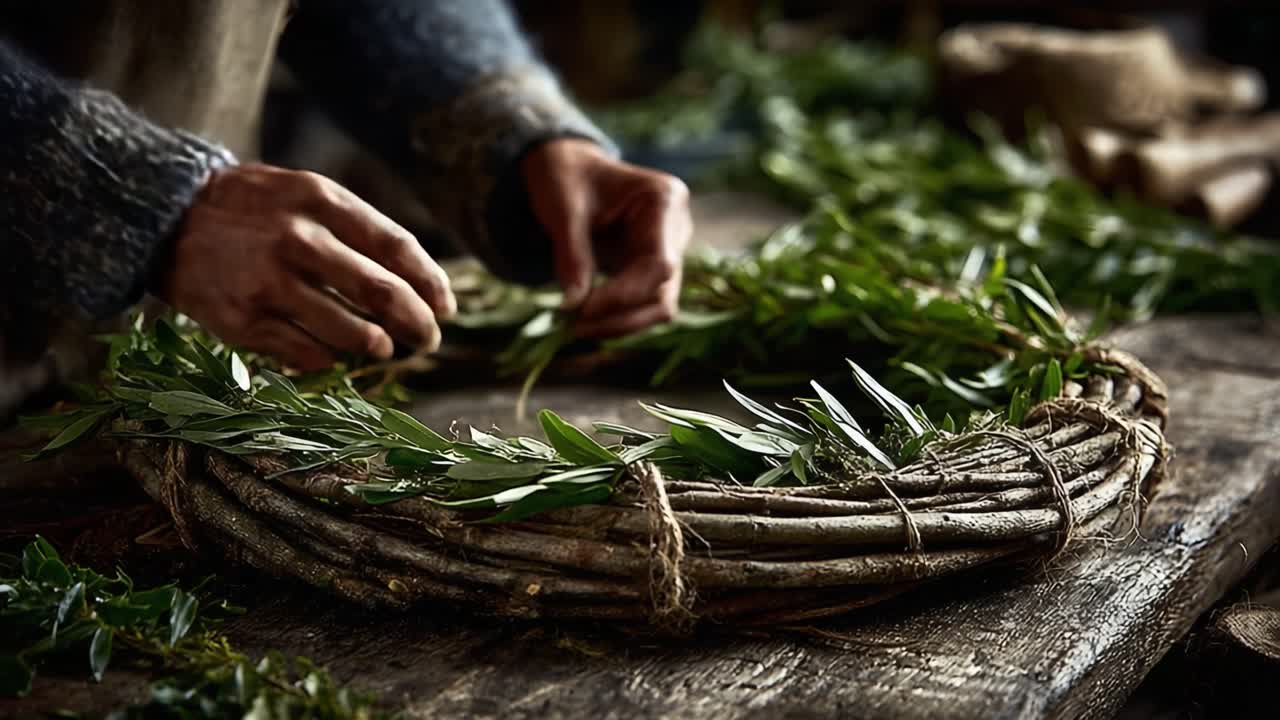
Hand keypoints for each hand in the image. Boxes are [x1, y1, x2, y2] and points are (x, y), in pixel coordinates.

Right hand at [159, 164, 454, 370]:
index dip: (430, 283)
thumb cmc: (253, 208)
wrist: (164, 217)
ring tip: (385, 349)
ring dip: (379, 347)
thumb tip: (417, 283)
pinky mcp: (243, 321)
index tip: (446, 307)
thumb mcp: (305, 194)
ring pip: (350, 332)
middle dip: (417, 323)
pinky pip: (308, 354)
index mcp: (320, 201)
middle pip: (381, 293)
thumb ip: (358, 229)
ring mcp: (269, 284)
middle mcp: (297, 239)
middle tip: (429, 339)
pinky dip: (331, 360)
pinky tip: (337, 357)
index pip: (396, 247)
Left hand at [523, 139, 691, 336]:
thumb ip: (572, 255)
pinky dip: (614, 317)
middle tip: (574, 327)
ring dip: (619, 324)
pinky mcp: (650, 270)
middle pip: (664, 293)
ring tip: (574, 327)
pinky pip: (641, 304)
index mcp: (665, 201)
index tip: (582, 309)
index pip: (659, 264)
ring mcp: (668, 251)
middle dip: (622, 317)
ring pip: (657, 306)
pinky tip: (583, 319)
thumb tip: (574, 306)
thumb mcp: (562, 208)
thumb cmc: (566, 176)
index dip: (624, 294)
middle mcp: (676, 229)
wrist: (567, 167)